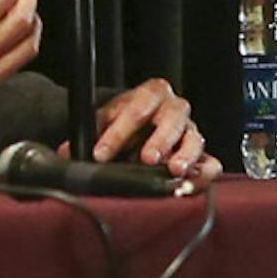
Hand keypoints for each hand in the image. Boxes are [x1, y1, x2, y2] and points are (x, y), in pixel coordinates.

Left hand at [74, 77, 220, 179]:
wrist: (140, 123)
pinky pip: (211, 163)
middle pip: (172, 120)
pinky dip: (203, 174)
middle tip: (146, 158)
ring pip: (194, 140)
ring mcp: (190, 132)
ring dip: (184, 156)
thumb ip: (88, 132)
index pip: (137, 108)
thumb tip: (65, 153)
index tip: (101, 152)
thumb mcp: (104, 119)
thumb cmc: (124, 119)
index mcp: (151, 94)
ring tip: (173, 171)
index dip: (118, 132)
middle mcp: (175, 110)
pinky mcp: (202, 154)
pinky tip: (189, 184)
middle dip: (159, 140)